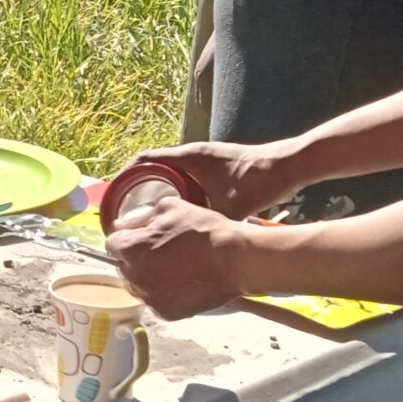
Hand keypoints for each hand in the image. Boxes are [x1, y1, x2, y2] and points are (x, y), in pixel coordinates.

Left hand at [107, 197, 255, 320]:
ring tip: (176, 268)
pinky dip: (165, 294)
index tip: (143, 238)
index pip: (113, 245)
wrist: (236, 259)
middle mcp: (134, 277)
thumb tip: (120, 225)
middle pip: (124, 267)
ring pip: (139, 286)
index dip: (128, 238)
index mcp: (129, 249)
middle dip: (137, 258)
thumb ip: (139, 218)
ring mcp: (149, 297)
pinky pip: (157, 301)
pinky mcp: (166, 313)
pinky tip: (184, 282)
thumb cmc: (204, 230)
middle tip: (164, 252)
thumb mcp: (170, 209)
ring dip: (149, 277)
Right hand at [120, 139, 301, 221]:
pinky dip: (177, 189)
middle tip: (129, 209)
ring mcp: (205, 158)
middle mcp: (192, 154)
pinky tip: (179, 211)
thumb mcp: (226, 206)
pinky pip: (186, 176)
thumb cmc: (257, 181)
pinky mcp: (216, 166)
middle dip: (140, 185)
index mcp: (188, 157)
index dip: (127, 174)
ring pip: (171, 172)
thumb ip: (204, 223)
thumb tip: (185, 246)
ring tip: (149, 212)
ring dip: (159, 187)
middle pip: (155, 165)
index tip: (116, 193)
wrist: (286, 166)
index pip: (145, 159)